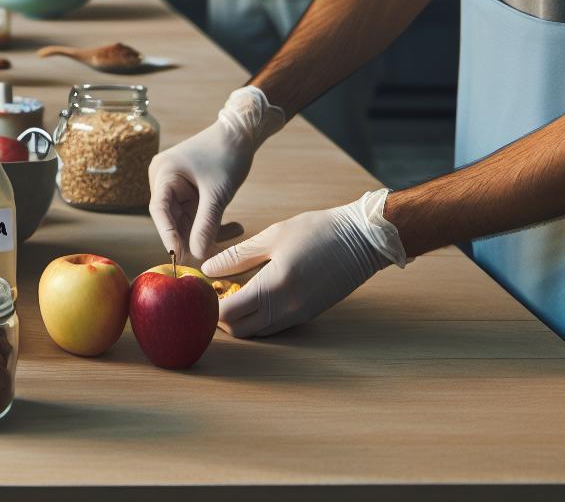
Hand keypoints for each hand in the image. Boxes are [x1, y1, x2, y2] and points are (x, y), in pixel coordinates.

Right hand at [148, 86, 286, 259]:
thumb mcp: (218, 193)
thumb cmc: (227, 154)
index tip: (179, 257)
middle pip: (173, 218)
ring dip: (207, 230)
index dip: (168, 235)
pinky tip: (235, 227)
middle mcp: (164, 179)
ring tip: (233, 235)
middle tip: (211, 256)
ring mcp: (176, 185)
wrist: (242, 132)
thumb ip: (206, 225)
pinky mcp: (189, 190)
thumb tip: (198, 255)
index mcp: (163, 173)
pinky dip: (213, 221)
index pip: (160, 211)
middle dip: (192, 236)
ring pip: (187, 218)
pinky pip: (197, 213)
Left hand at [203, 189, 408, 337]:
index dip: (209, 305)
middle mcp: (287, 309)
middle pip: (240, 330)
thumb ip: (237, 256)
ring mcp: (299, 315)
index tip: (201, 289)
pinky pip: (274, 326)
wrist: (363, 240)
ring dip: (240, 320)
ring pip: (258, 332)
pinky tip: (253, 296)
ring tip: (230, 293)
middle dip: (220, 318)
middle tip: (212, 294)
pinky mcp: (308, 314)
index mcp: (274, 288)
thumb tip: (208, 269)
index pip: (229, 313)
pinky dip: (258, 318)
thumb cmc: (317, 231)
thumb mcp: (273, 236)